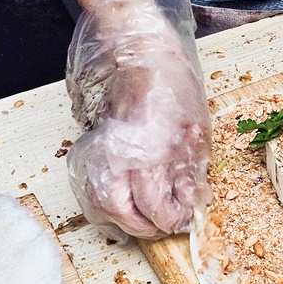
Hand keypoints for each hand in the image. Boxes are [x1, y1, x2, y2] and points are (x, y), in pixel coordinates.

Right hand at [65, 0, 210, 239]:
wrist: (139, 56)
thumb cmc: (173, 86)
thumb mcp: (195, 131)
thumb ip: (189, 170)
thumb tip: (188, 200)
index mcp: (151, 152)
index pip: (157, 208)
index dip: (173, 220)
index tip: (183, 218)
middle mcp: (120, 157)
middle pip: (124, 216)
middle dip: (147, 227)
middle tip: (163, 222)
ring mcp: (100, 153)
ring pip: (101, 207)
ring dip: (123, 218)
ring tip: (143, 213)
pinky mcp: (87, 149)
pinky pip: (90, 190)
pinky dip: (106, 202)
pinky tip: (124, 198)